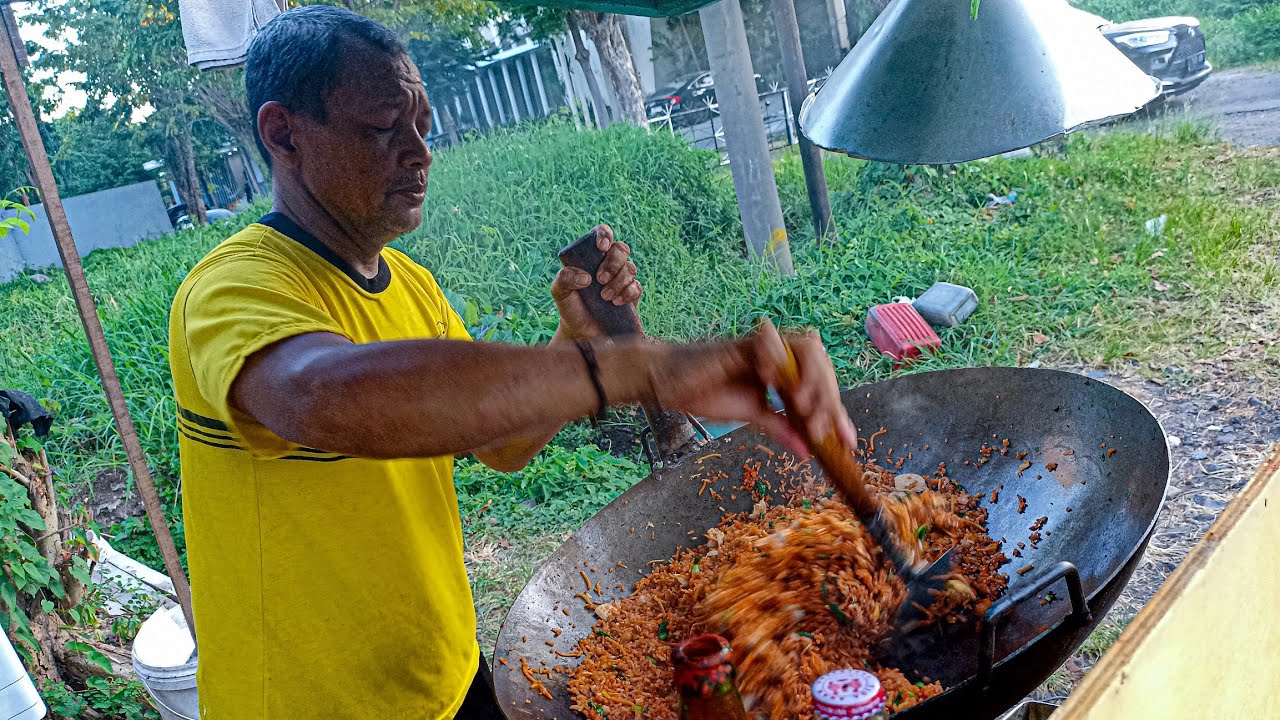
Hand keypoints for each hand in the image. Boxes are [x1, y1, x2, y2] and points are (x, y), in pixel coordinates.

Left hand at [550, 224, 641, 341]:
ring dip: (618, 282)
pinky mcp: (632, 294)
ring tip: (604, 298)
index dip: (605, 234)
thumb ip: (564, 278)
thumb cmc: (570, 307)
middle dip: (613, 263)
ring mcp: (622, 278)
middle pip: (621, 249)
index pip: (603, 233)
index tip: (601, 247)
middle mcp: (609, 263)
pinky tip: (616, 303)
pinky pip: (637, 287)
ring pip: (630, 268)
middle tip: (600, 280)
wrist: (582, 333)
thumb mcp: (559, 292)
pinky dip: (628, 293)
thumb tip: (586, 277)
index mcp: (592, 256)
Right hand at [643, 320, 855, 457]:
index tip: (848, 443)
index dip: (838, 414)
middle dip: (828, 400)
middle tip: (820, 430)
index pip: (822, 389)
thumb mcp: (751, 416)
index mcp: (786, 374)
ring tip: (801, 405)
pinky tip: (772, 382)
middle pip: (823, 367)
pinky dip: (776, 359)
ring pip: (808, 350)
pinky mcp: (744, 343)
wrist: (670, 384)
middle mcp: (781, 357)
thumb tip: (807, 453)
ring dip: (810, 378)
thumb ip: (780, 428)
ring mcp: (766, 348)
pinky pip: (771, 342)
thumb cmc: (707, 394)